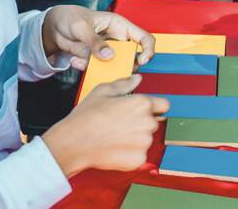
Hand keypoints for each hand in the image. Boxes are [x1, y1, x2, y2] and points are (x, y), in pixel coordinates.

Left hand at [41, 5, 155, 69]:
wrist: (54, 26)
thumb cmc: (71, 18)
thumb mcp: (81, 27)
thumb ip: (95, 42)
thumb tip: (109, 56)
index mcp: (120, 26)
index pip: (144, 38)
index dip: (148, 50)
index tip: (141, 61)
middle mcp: (117, 40)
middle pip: (132, 57)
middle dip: (123, 66)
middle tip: (108, 67)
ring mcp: (107, 51)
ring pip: (115, 66)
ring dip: (101, 68)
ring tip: (82, 61)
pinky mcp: (96, 60)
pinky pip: (97, 69)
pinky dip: (86, 68)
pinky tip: (74, 59)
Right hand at [42, 75, 168, 175]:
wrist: (73, 143)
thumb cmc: (86, 117)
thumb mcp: (103, 91)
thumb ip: (124, 84)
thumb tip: (137, 78)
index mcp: (142, 104)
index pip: (163, 105)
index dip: (154, 107)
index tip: (143, 111)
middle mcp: (148, 123)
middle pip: (153, 122)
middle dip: (141, 122)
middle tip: (120, 124)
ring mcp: (144, 143)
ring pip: (146, 139)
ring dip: (136, 138)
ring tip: (115, 136)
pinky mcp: (138, 160)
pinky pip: (140, 155)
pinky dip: (130, 154)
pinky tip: (115, 149)